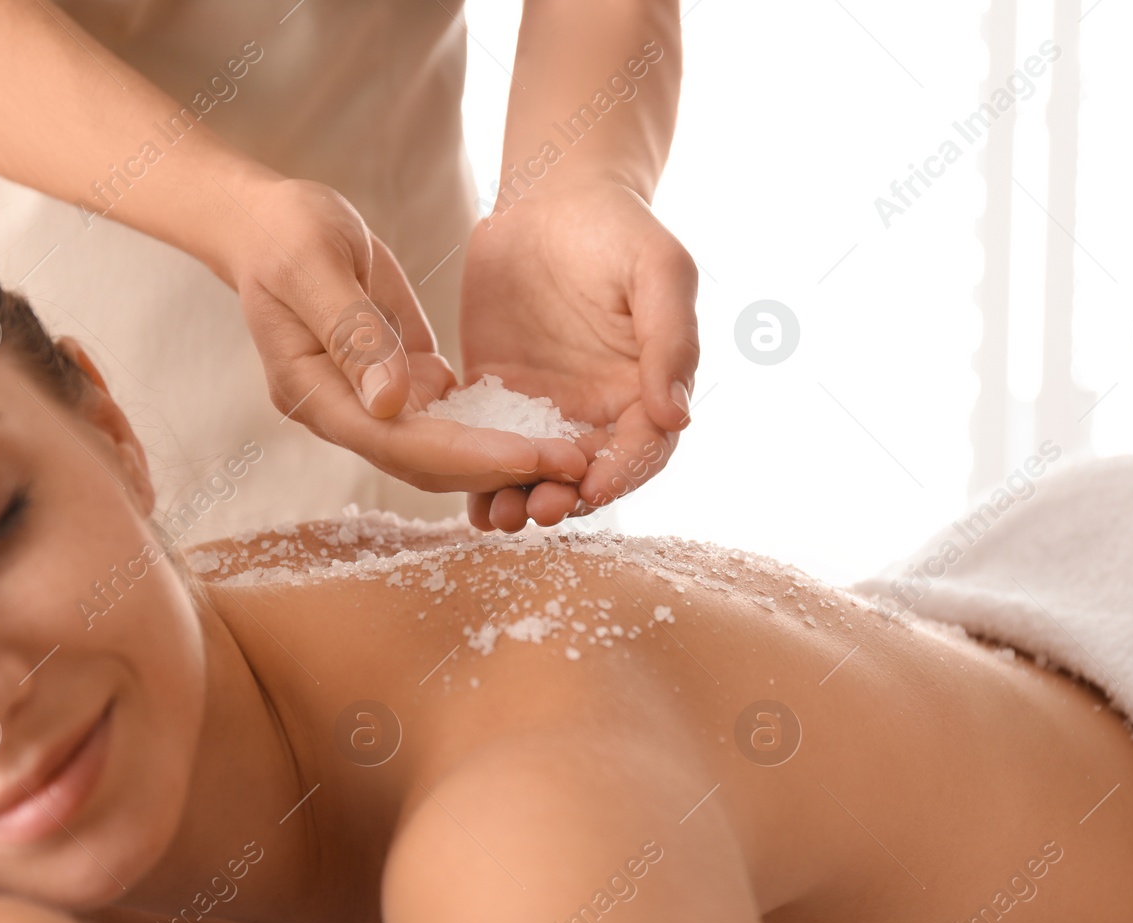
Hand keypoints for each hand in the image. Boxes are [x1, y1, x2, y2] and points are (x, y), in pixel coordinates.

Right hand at [216, 175, 585, 494]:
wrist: (273, 225)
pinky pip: (451, 423)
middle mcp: (346, 413)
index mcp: (314, 393)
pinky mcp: (401, 386)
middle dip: (500, 467)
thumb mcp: (314, 264)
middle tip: (573, 464)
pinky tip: (548, 430)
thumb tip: (391, 404)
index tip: (528, 456)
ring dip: (505, 457)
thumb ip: (353, 332)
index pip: (398, 445)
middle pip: (428, 462)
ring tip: (572, 455)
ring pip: (444, 451)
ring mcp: (373, 405)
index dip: (465, 456)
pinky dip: (496, 430)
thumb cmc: (285, 233)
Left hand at [459, 179, 698, 531]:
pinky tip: (456, 490)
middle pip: (584, 475)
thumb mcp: (660, 272)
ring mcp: (545, 410)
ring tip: (497, 514)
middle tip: (536, 510)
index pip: (641, 450)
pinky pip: (484, 443)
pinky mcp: (496, 396)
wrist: (552, 198)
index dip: (621, 474)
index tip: (595, 488)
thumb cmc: (618, 228)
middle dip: (563, 498)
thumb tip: (676, 416)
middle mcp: (598, 412)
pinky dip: (472, 473)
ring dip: (516, 498)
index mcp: (646, 391)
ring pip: (533, 470)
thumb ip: (672, 341)